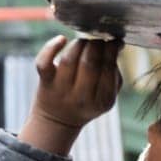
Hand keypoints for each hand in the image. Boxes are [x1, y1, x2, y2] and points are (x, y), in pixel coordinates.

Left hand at [20, 35, 123, 155]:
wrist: (59, 121)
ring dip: (79, 44)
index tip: (113, 41)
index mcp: (103, 100)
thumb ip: (114, 73)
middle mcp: (82, 98)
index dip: (111, 49)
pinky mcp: (45, 83)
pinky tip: (62, 39)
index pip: (108, 68)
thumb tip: (116, 44)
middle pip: (90, 62)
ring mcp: (62, 91)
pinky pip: (44, 62)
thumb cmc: (88, 101)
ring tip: (84, 42)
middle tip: (98, 40)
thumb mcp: (107, 95)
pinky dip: (51, 47)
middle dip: (96, 45)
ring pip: (70, 59)